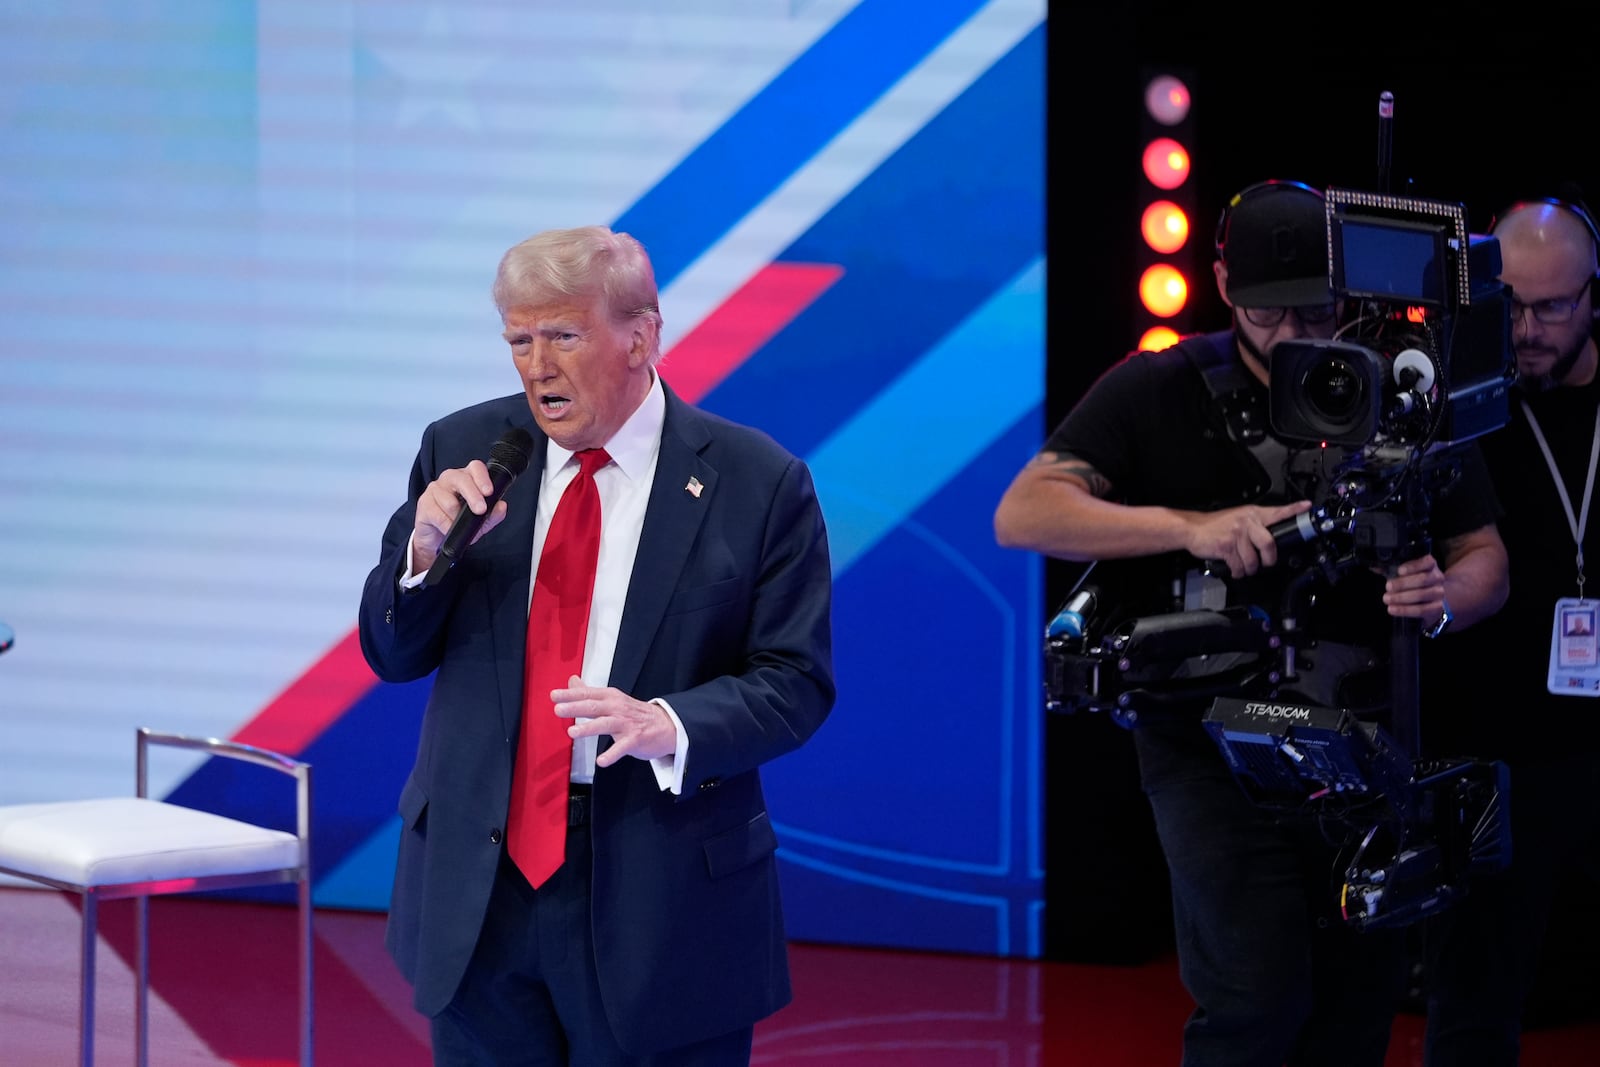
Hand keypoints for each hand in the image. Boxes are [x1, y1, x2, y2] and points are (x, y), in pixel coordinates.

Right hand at [411, 461, 507, 573]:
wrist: (436, 538)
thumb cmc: (458, 522)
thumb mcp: (481, 522)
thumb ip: (493, 514)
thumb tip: (501, 506)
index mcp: (467, 478)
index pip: (475, 468)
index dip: (482, 478)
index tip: (489, 492)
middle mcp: (450, 479)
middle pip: (461, 479)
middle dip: (473, 496)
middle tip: (480, 510)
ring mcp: (435, 489)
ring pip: (449, 501)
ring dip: (457, 517)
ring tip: (459, 525)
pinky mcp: (424, 503)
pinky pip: (438, 515)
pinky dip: (447, 525)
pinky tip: (449, 529)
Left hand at [554, 676, 676, 765]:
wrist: (667, 725)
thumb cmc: (634, 713)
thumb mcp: (612, 698)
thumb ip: (589, 692)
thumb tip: (571, 680)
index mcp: (610, 697)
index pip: (587, 694)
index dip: (570, 694)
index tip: (553, 695)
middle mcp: (617, 708)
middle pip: (594, 706)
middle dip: (575, 707)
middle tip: (558, 709)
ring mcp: (626, 723)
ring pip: (605, 724)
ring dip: (589, 728)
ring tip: (572, 732)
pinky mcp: (635, 739)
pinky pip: (622, 747)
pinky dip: (612, 754)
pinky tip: (601, 761)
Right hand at [1185, 500, 1312, 576]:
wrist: (1193, 529)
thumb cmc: (1216, 526)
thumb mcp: (1238, 518)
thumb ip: (1256, 524)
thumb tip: (1272, 537)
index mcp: (1253, 514)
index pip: (1277, 511)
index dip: (1294, 510)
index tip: (1307, 507)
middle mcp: (1247, 522)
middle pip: (1269, 543)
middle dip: (1269, 559)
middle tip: (1266, 562)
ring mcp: (1236, 535)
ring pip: (1253, 560)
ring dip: (1250, 568)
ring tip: (1245, 566)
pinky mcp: (1226, 547)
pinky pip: (1239, 566)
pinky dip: (1238, 572)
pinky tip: (1234, 568)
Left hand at [1382, 553, 1446, 620]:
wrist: (1431, 599)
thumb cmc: (1413, 582)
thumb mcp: (1404, 573)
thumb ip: (1390, 569)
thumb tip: (1374, 567)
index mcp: (1430, 565)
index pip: (1428, 562)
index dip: (1414, 566)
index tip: (1399, 570)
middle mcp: (1437, 578)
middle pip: (1423, 579)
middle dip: (1403, 583)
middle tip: (1388, 586)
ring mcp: (1439, 593)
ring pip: (1422, 595)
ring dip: (1402, 597)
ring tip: (1387, 598)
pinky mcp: (1437, 608)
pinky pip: (1422, 609)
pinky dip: (1405, 610)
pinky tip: (1393, 609)